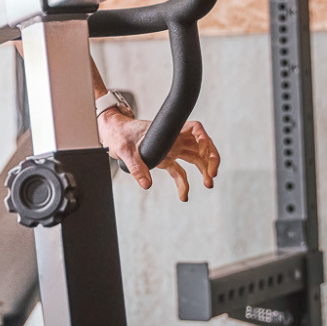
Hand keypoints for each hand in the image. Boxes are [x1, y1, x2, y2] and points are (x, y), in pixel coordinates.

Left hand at [99, 109, 219, 201]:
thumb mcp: (126, 150)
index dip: (203, 137)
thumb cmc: (120, 135)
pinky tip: (184, 197)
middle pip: (201, 145)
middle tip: (213, 174)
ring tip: (208, 184)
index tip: (205, 148)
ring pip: (195, 158)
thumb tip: (146, 184)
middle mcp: (173, 139)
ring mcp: (171, 149)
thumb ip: (136, 166)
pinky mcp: (165, 160)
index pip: (194, 128)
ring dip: (204, 170)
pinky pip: (179, 172)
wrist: (113, 135)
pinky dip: (183, 184)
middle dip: (211, 158)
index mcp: (167, 131)